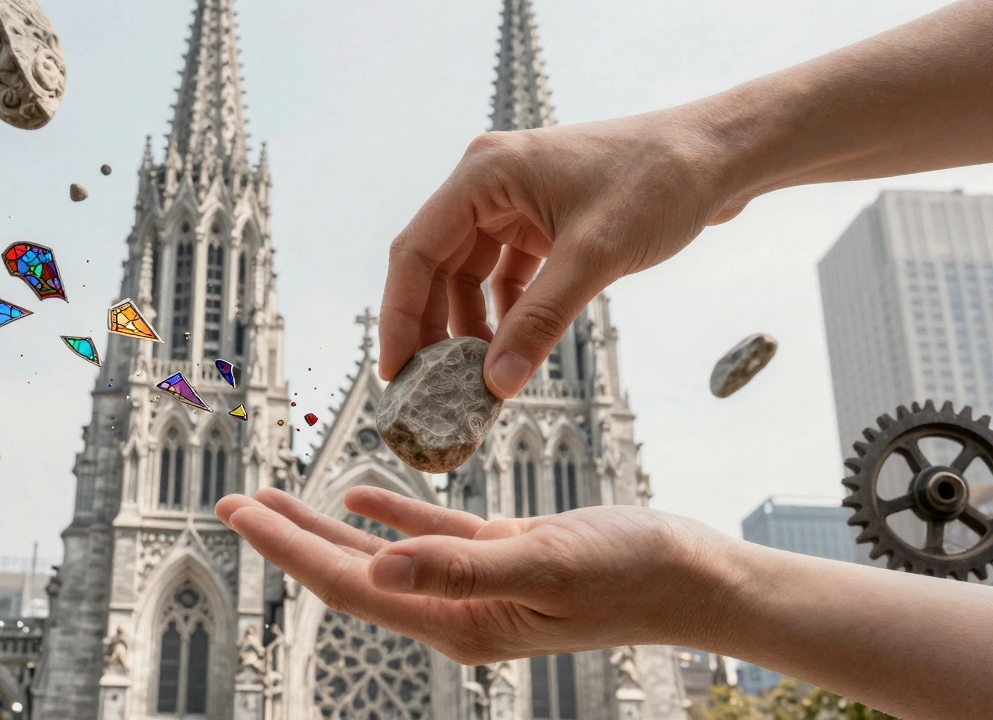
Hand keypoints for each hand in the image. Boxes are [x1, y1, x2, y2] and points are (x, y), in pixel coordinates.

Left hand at [215, 486, 737, 663]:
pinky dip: (389, 513)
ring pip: (382, 550)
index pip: (350, 583)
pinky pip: (428, 534)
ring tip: (275, 498)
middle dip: (288, 537)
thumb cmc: (630, 575)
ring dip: (326, 524)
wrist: (692, 577)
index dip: (289, 549)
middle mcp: (454, 608)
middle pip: (350, 569)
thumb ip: (461, 568)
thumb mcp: (544, 566)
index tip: (239, 513)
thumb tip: (378, 570)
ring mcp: (475, 583)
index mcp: (454, 620)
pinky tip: (358, 495)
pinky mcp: (499, 556)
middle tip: (231, 501)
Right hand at [379, 109, 747, 397]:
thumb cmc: (660, 181)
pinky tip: (511, 352)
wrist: (719, 155)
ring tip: (473, 381)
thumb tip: (496, 386)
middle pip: (435, 266)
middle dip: (432, 329)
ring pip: (467, 276)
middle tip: (430, 390)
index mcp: (484, 174)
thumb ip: (539, 321)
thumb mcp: (594, 257)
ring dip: (470, 327)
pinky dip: (505, 315)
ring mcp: (513, 203)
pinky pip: (503, 276)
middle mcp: (488, 184)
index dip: (399, 315)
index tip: (396, 373)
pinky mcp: (540, 222)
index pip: (416, 251)